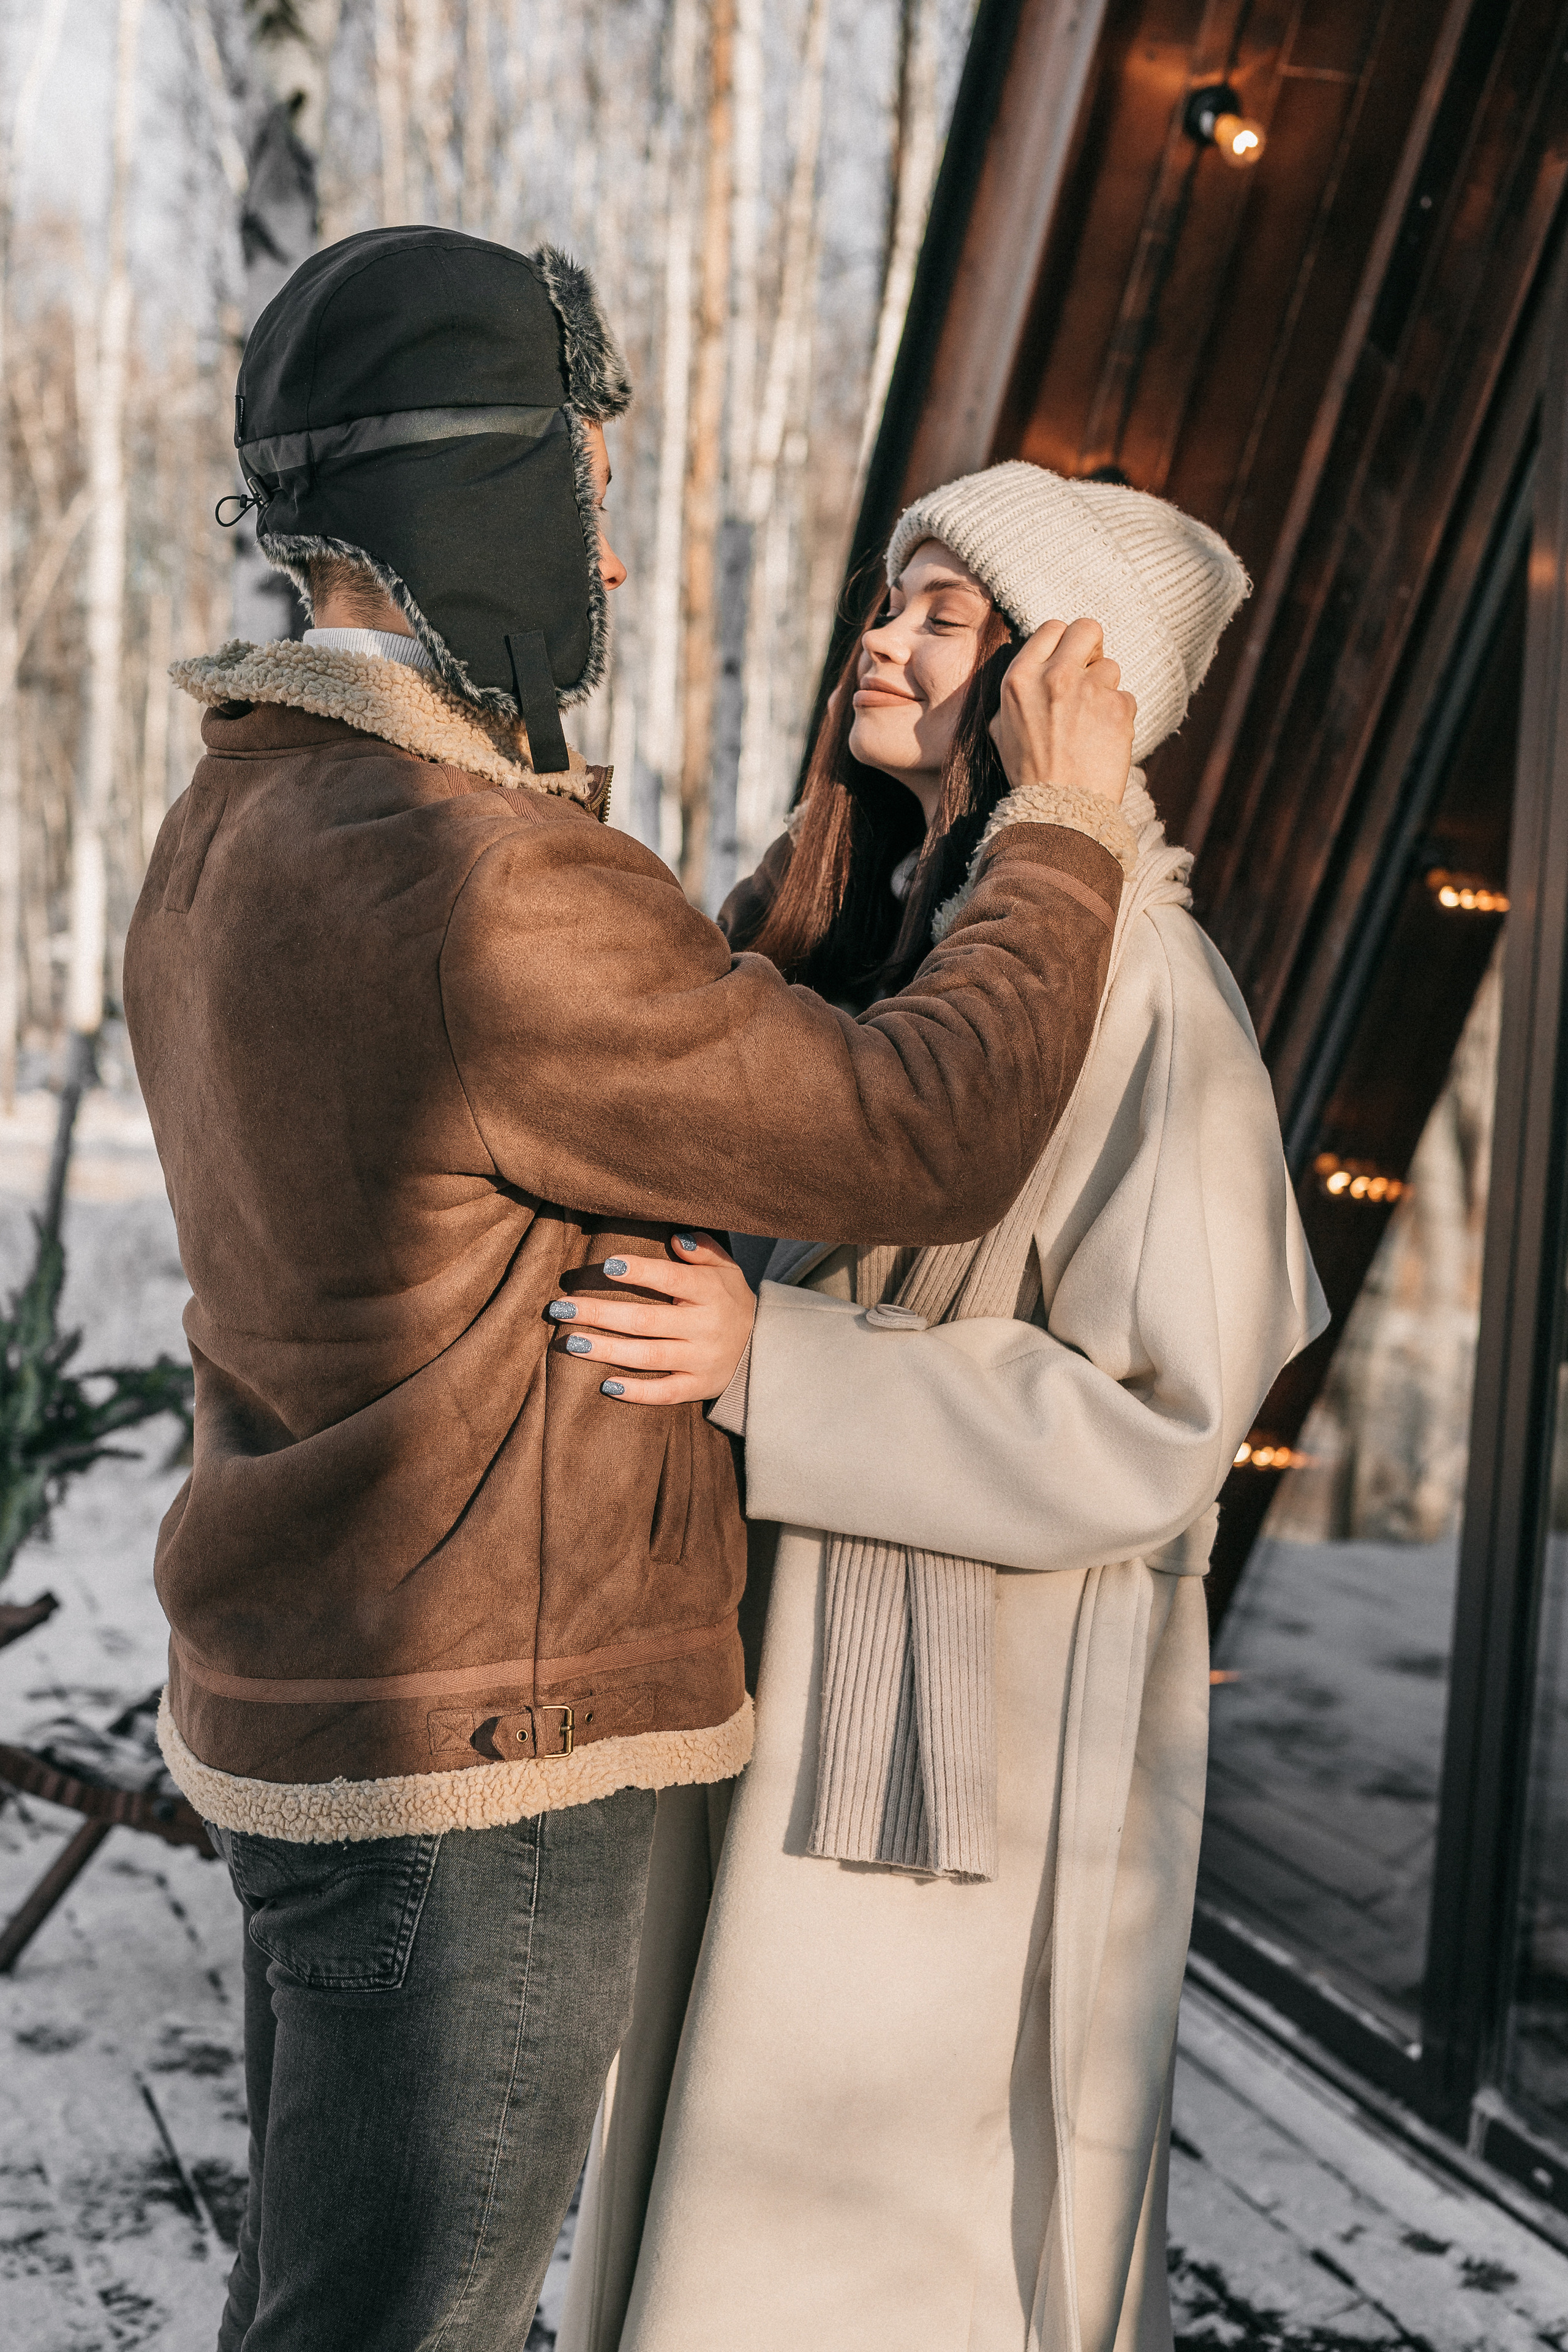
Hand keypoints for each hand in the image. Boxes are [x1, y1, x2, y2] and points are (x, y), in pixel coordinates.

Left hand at [547, 1232, 755, 1405]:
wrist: (762, 1348)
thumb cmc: (728, 1299)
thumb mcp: (725, 1268)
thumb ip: (703, 1250)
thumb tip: (676, 1238)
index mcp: (710, 1292)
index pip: (672, 1279)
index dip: (640, 1271)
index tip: (606, 1264)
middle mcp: (706, 1327)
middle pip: (647, 1320)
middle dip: (600, 1312)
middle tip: (560, 1307)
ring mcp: (702, 1360)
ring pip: (649, 1356)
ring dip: (607, 1349)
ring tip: (571, 1342)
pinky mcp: (698, 1387)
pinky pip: (665, 1393)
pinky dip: (637, 1392)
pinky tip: (606, 1385)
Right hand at [988, 617, 1134, 803]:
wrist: (1058, 811)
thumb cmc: (1028, 773)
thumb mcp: (1001, 729)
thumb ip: (1017, 693)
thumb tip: (1034, 670)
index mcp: (1020, 677)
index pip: (1052, 628)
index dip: (1064, 642)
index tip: (1069, 660)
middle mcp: (1054, 676)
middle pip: (1087, 628)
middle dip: (1092, 648)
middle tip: (1090, 672)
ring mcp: (1088, 691)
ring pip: (1111, 667)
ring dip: (1105, 690)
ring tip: (1092, 723)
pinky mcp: (1118, 709)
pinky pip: (1126, 698)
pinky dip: (1119, 717)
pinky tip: (1104, 741)